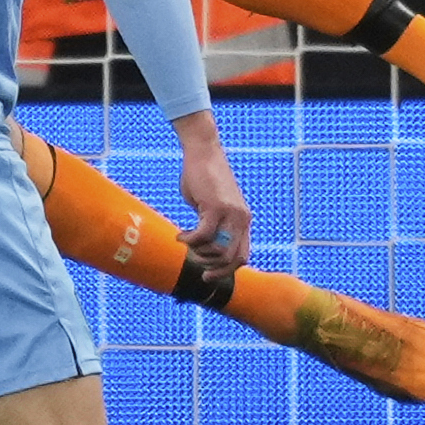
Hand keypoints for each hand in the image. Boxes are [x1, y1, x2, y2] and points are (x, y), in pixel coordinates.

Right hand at [172, 110, 250, 280]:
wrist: (203, 150)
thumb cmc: (203, 175)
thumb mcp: (211, 203)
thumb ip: (211, 223)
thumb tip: (202, 244)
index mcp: (243, 220)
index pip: (242, 256)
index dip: (226, 270)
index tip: (209, 274)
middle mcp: (242, 219)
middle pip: (233, 259)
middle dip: (213, 269)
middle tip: (195, 264)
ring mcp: (231, 214)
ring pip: (219, 251)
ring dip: (199, 253)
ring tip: (186, 242)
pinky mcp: (216, 207)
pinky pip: (204, 235)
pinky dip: (190, 240)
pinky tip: (180, 236)